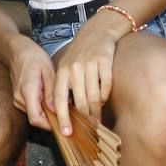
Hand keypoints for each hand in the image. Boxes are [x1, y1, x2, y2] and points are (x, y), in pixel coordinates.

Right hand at [6, 37, 55, 130]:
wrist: (17, 51)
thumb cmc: (33, 58)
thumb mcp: (48, 72)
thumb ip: (52, 92)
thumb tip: (57, 110)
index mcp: (27, 91)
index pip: (36, 119)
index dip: (50, 126)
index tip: (64, 126)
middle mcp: (19, 98)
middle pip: (36, 119)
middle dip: (53, 121)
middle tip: (70, 119)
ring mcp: (17, 99)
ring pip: (34, 115)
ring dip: (48, 115)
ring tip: (63, 108)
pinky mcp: (19, 98)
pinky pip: (32, 109)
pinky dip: (43, 110)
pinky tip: (53, 102)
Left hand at [51, 12, 130, 128]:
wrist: (97, 32)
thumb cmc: (80, 54)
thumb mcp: (67, 67)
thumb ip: (65, 86)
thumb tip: (64, 111)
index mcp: (62, 72)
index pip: (59, 99)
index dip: (62, 117)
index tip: (66, 132)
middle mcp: (74, 69)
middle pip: (79, 101)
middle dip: (84, 118)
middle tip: (89, 130)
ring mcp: (89, 65)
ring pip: (94, 96)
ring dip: (97, 111)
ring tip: (98, 121)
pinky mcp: (105, 62)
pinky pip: (106, 84)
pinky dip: (107, 95)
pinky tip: (105, 100)